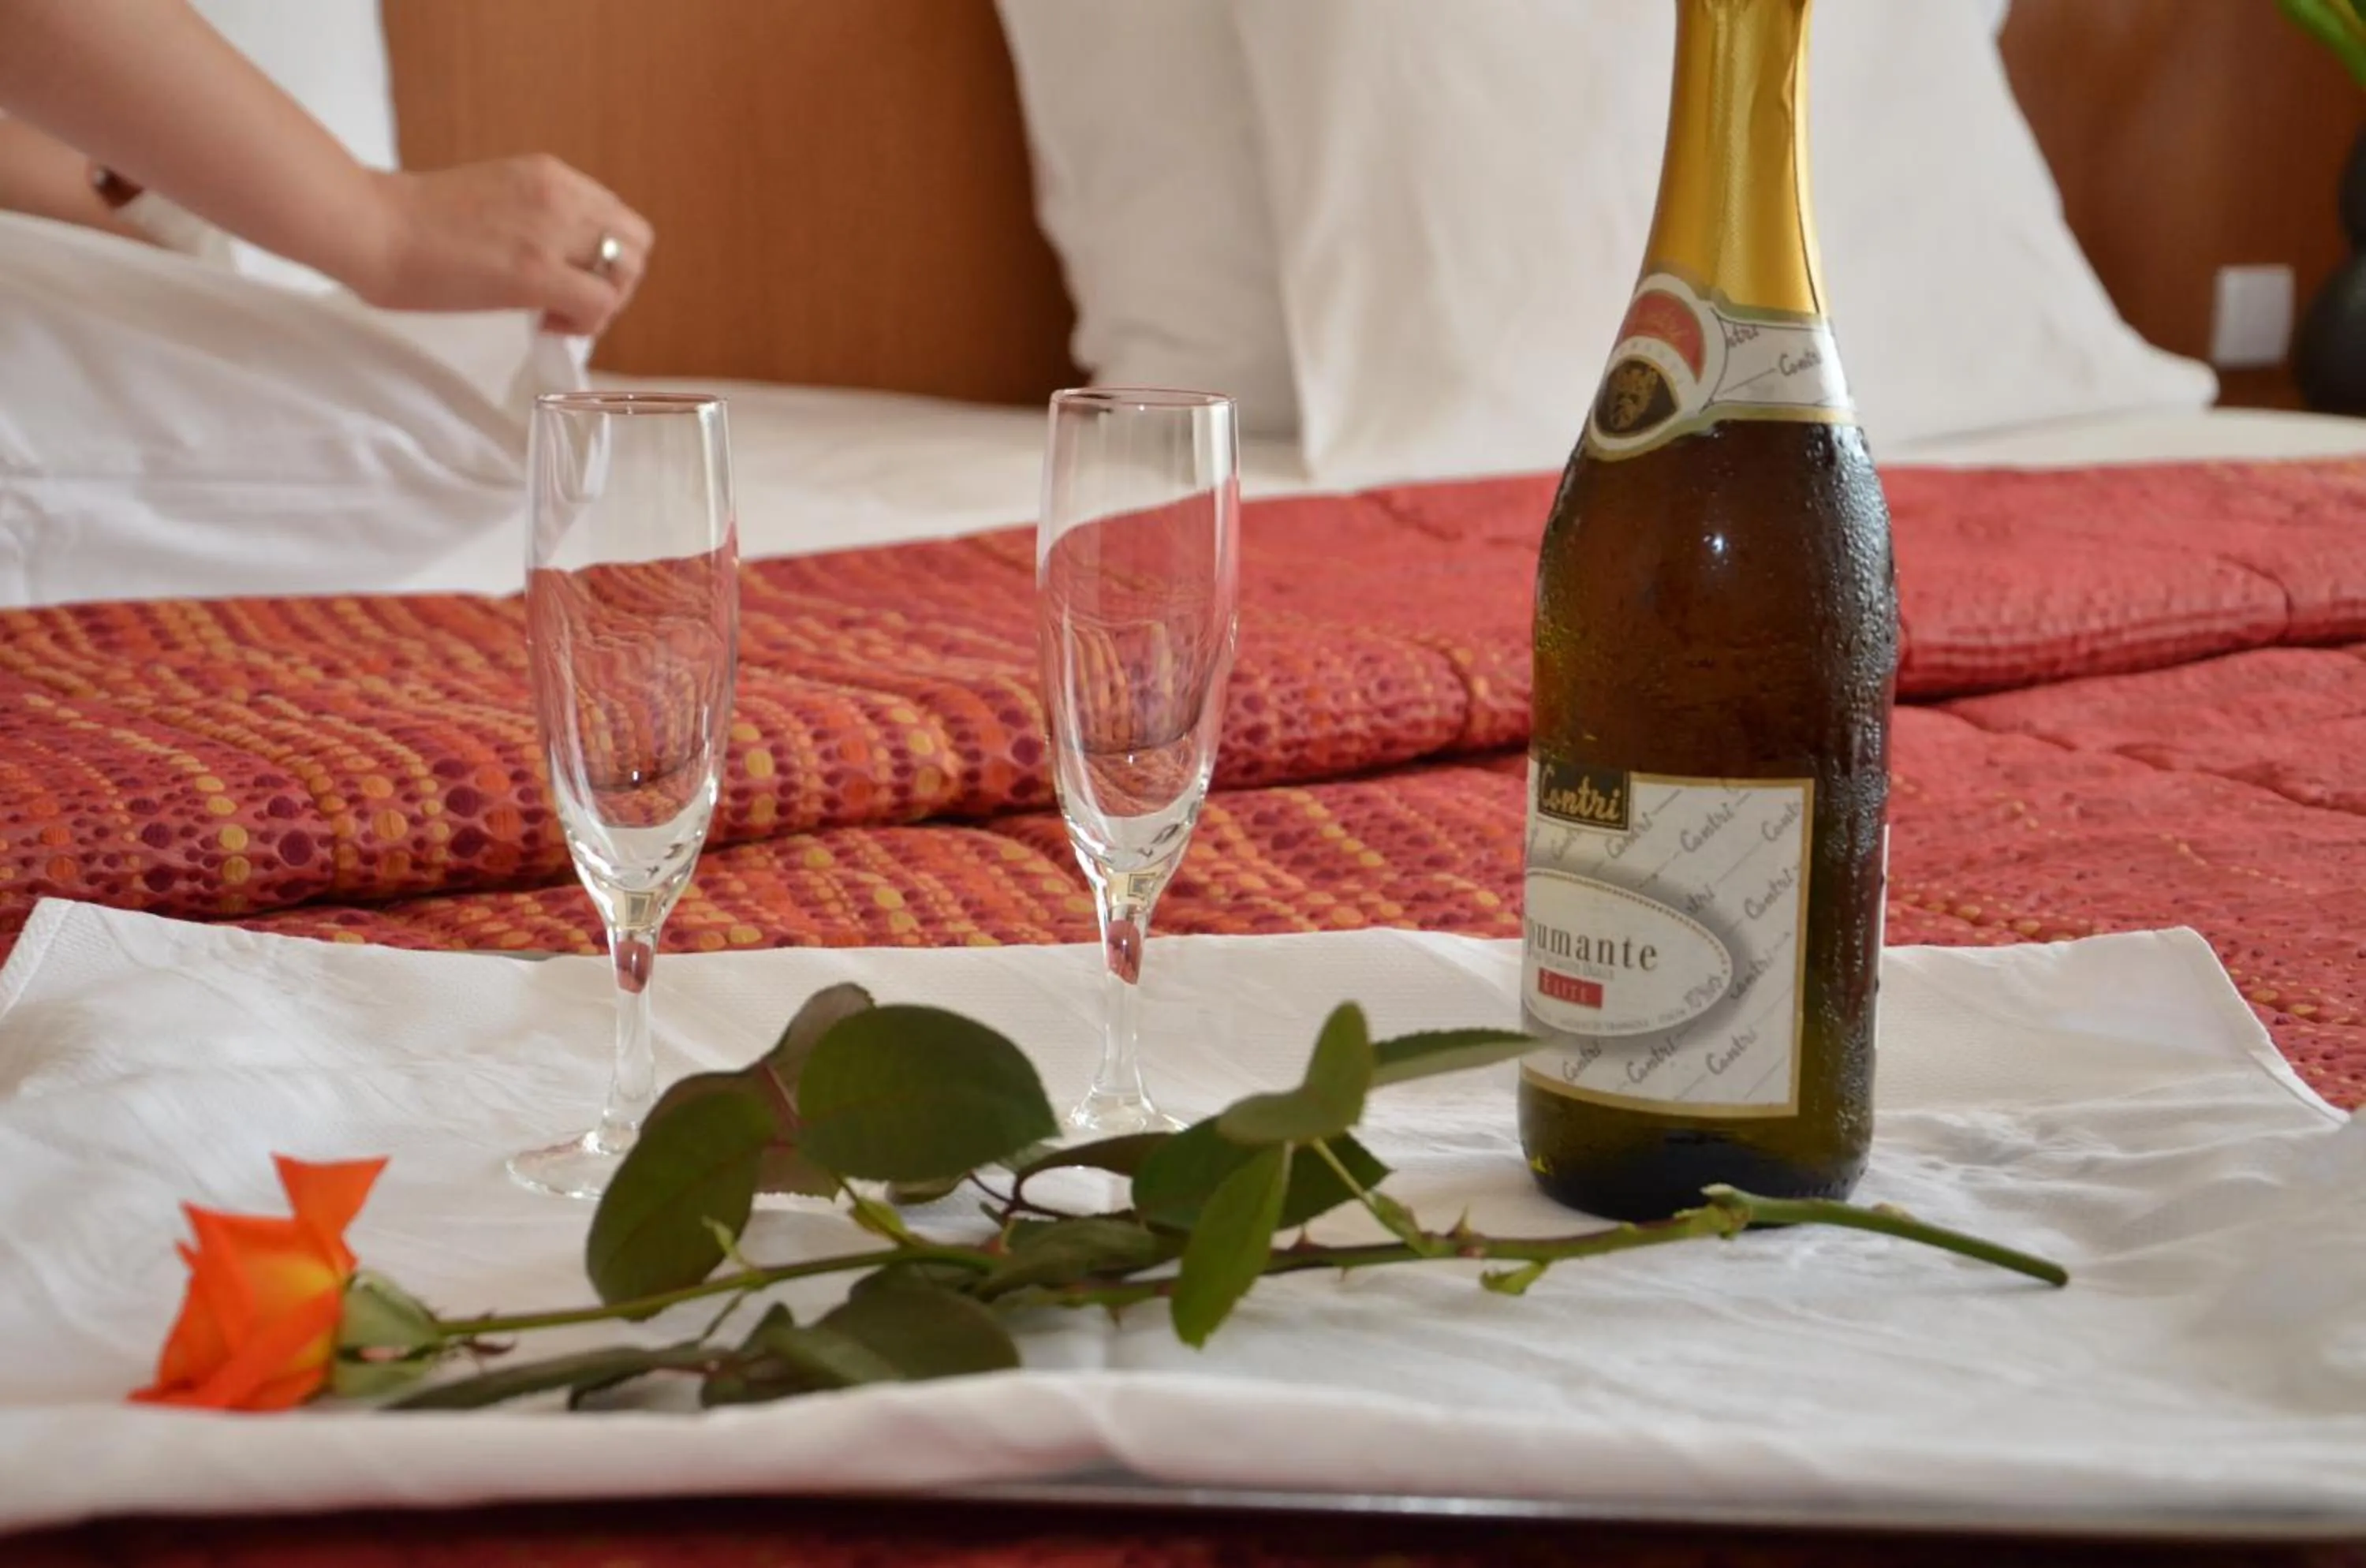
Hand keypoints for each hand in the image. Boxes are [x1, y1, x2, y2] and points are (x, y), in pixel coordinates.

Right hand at [351, 156, 653, 336]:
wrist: (369, 224)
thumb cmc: (412, 221)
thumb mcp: (495, 199)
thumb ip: (534, 218)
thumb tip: (558, 259)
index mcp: (548, 174)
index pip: (614, 215)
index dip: (602, 255)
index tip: (567, 275)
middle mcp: (560, 194)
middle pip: (636, 241)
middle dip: (616, 280)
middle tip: (573, 302)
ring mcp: (551, 231)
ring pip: (627, 272)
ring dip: (603, 302)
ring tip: (558, 315)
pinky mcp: (536, 271)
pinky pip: (600, 304)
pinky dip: (586, 324)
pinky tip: (547, 325)